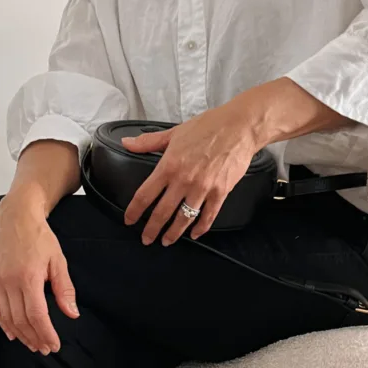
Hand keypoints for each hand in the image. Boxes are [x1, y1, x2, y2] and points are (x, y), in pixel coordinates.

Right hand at [0, 191, 78, 353]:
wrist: (16, 217)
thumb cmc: (39, 237)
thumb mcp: (59, 261)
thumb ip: (64, 289)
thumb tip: (72, 314)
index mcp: (28, 277)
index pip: (37, 315)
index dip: (46, 333)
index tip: (54, 345)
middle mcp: (9, 281)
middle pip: (21, 320)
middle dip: (34, 338)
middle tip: (46, 349)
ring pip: (7, 318)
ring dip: (21, 335)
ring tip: (33, 345)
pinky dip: (4, 324)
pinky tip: (13, 334)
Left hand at [122, 100, 259, 243]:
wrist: (240, 126)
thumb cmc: (209, 127)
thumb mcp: (174, 133)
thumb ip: (148, 142)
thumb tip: (127, 143)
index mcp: (169, 166)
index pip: (144, 195)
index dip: (134, 211)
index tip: (129, 220)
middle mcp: (184, 180)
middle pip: (162, 213)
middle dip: (151, 229)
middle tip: (146, 239)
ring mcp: (203, 188)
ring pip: (184, 219)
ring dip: (173, 233)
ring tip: (166, 241)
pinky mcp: (220, 192)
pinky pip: (208, 216)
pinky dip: (200, 228)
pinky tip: (194, 234)